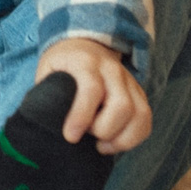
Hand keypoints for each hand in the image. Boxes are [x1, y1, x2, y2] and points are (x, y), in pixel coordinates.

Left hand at [35, 36, 152, 154]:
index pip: (91, 89)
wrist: (85, 44)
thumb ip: (48, 94)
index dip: (82, 116)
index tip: (71, 136)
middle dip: (104, 130)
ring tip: (100, 145)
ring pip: (140, 115)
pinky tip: (114, 143)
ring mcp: (129, 82)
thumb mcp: (48, 71)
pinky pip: (146, 121)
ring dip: (121, 138)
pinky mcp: (140, 94)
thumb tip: (44, 123)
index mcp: (85, 62)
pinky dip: (133, 138)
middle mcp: (112, 70)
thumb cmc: (62, 65)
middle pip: (122, 105)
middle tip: (86, 135)